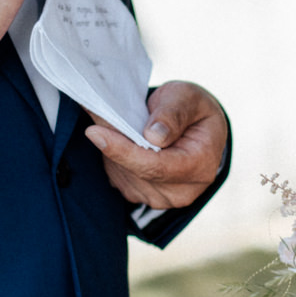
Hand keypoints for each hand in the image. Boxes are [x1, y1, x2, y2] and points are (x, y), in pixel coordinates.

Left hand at [85, 81, 228, 211]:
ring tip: (117, 127)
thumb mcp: (188, 98)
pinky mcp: (147, 198)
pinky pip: (121, 180)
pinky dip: (115, 160)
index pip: (156, 166)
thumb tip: (153, 135)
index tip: (94, 132)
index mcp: (200, 165)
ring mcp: (165, 198)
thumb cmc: (193, 110)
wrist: (197, 129)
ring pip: (124, 177)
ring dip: (114, 152)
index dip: (123, 151)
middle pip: (136, 173)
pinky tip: (122, 142)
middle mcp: (184, 190)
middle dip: (114, 146)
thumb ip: (173, 113)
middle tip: (98, 118)